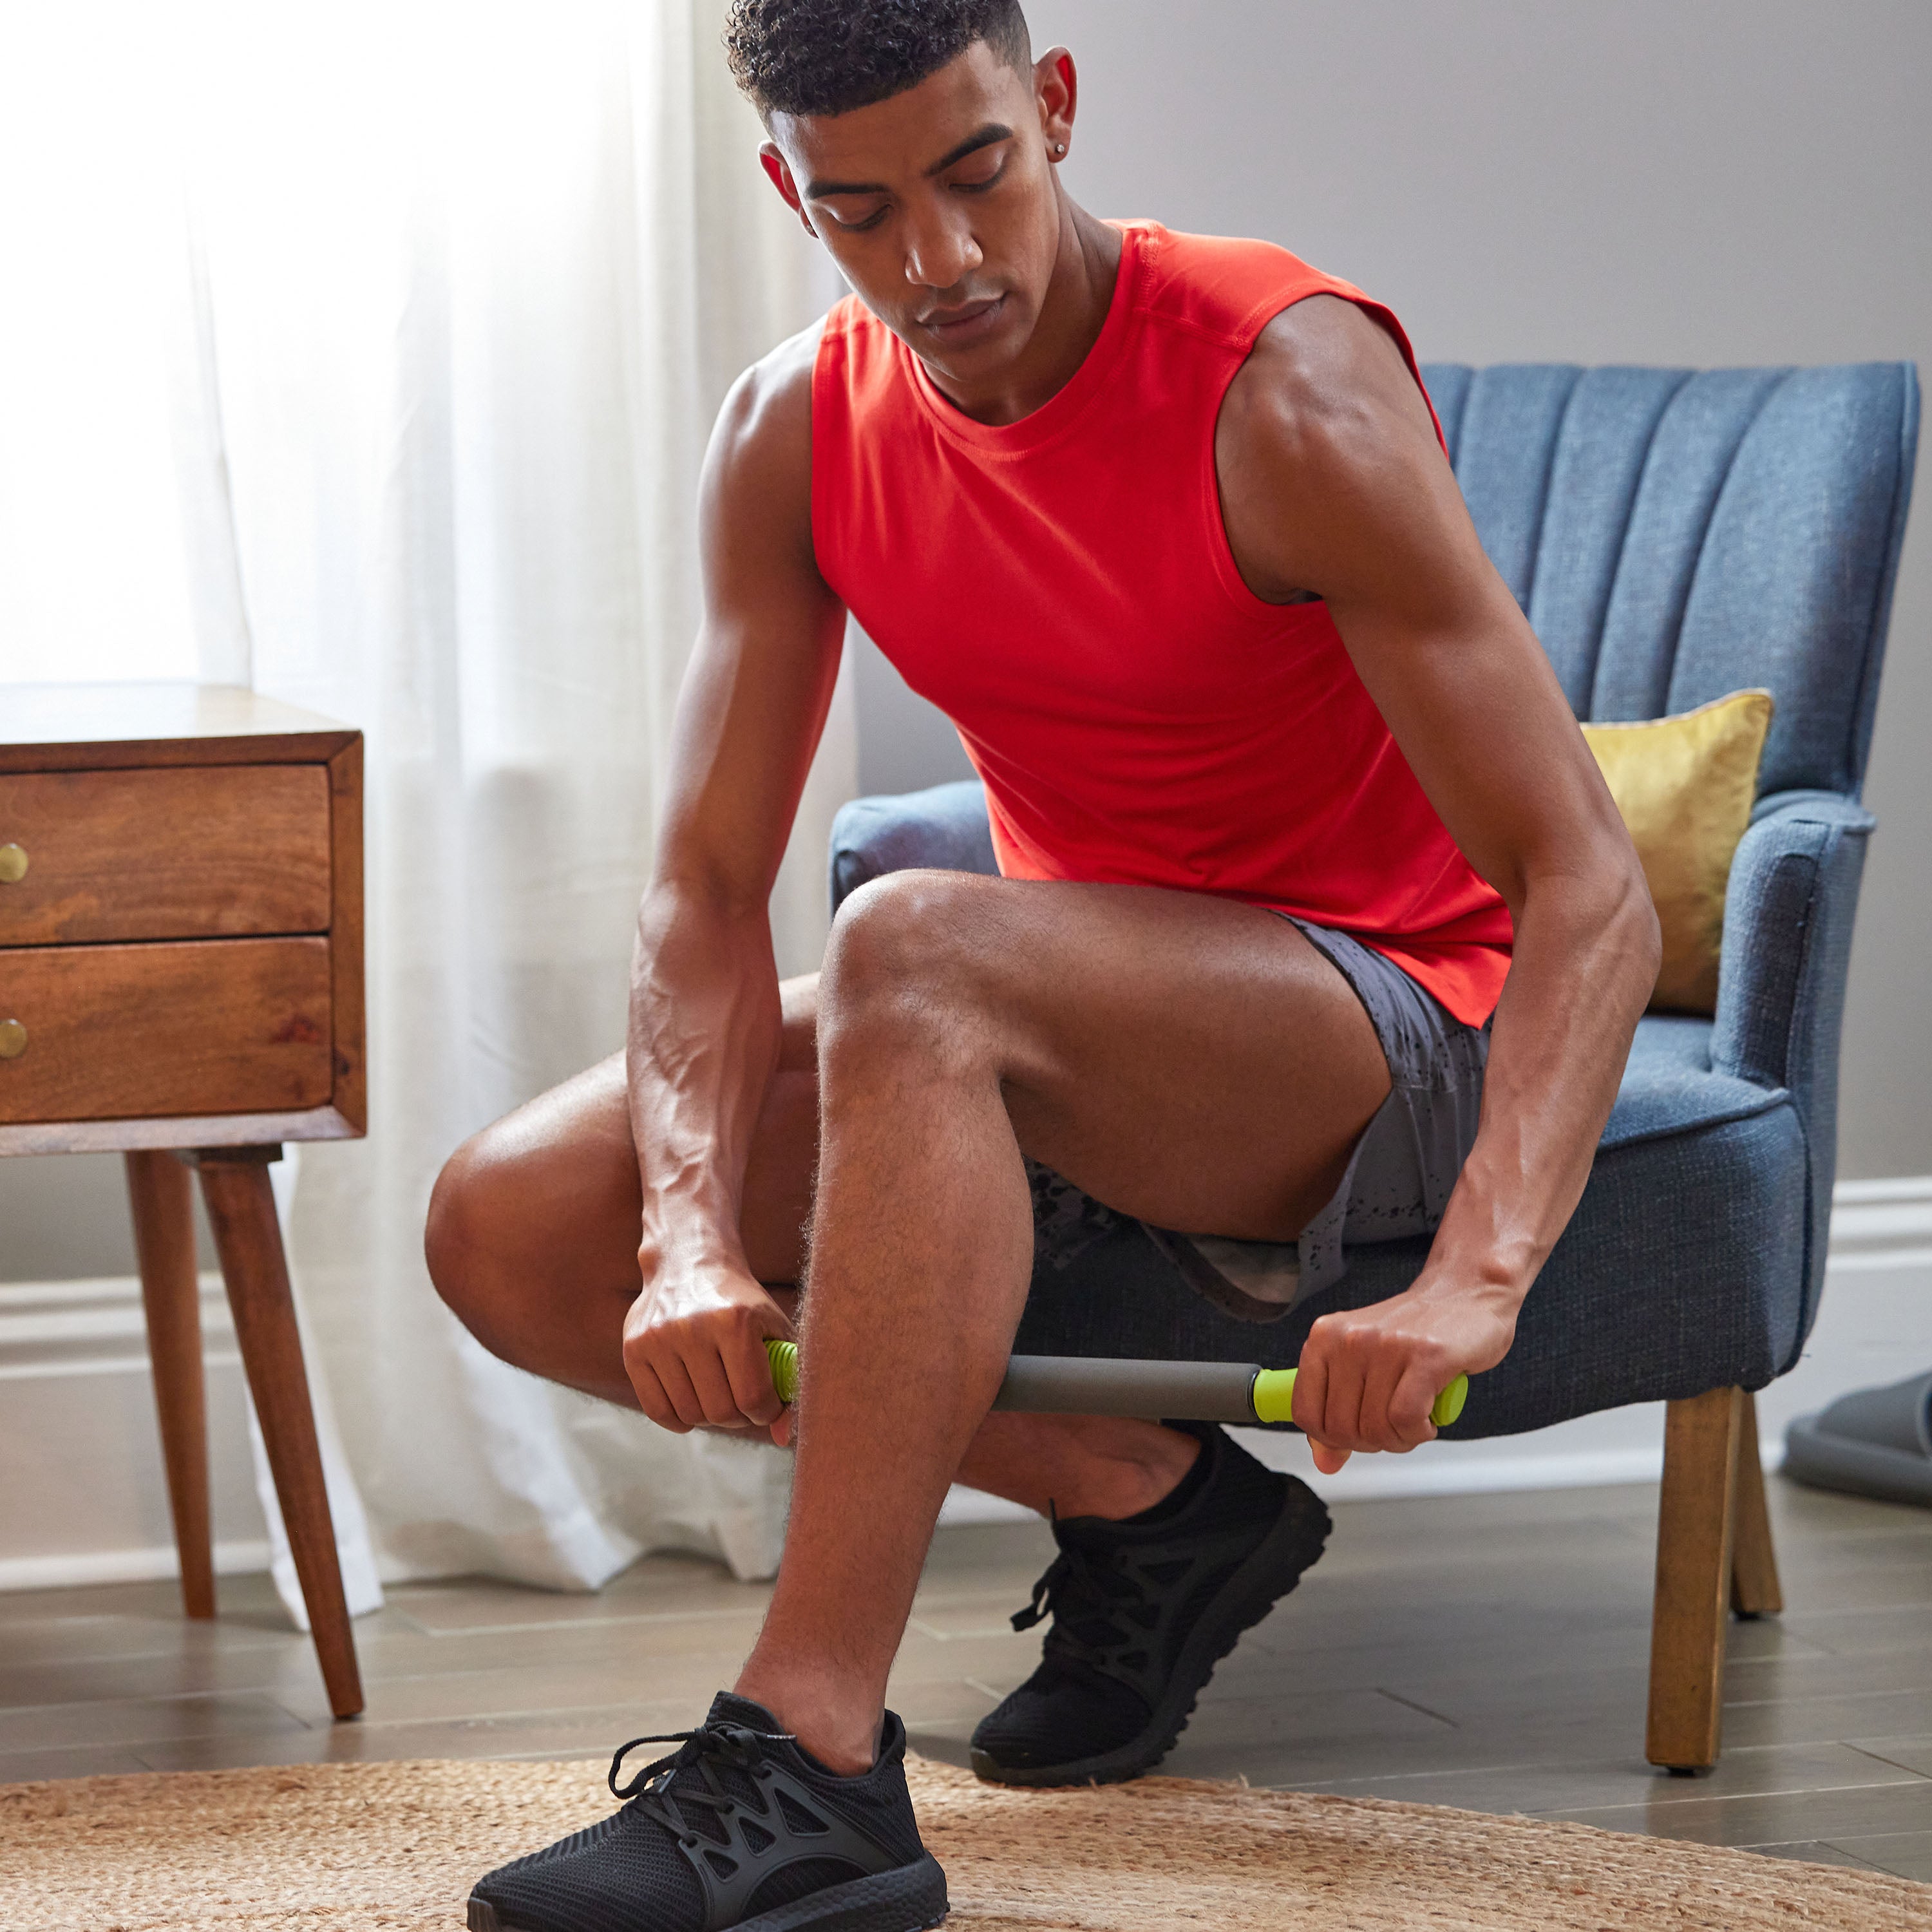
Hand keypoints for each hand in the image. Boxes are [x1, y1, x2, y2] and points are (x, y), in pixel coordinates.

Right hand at [624, 1248, 795, 1445]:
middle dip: (739, 1417)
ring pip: (690, 1414)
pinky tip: (693, 1401)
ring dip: (709, 1417)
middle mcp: (693, 1328)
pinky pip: (657, 1411)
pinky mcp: (633, 1348)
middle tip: (742, 1402)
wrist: (689, 1262)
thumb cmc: (741, 1303)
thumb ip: (788, 1380)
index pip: (753, 1397)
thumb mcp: (774, 1329)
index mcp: (735, 1321)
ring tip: (719, 1395)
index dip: (766, 1412)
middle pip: (720, 1411)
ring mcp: (658, 1338)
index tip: (766, 1405)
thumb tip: (783, 1437)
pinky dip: (680, 1419)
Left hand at [1292, 1276, 1518, 1475]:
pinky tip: (1428, 1420)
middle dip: (1370, 1443)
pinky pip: (1407, 1420)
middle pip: (1341, 1428)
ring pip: (1375, 1428)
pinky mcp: (1426, 1355)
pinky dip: (1418, 1433)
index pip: (1306, 1412)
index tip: (1356, 1434)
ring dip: (1399, 1440)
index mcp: (1325, 1338)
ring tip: (1414, 1422)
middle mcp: (1349, 1338)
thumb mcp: (1363, 1365)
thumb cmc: (1415, 1331)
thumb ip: (1338, 1412)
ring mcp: (1387, 1345)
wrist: (1465, 1292)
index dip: (1331, 1438)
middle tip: (1393, 1428)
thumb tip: (1324, 1462)